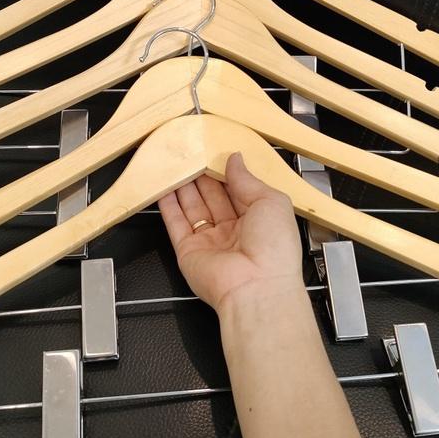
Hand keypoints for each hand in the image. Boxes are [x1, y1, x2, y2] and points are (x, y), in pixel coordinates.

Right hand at [157, 152, 304, 313]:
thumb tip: (235, 159)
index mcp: (258, 219)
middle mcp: (234, 230)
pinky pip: (175, 223)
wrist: (256, 288)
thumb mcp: (271, 201)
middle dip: (202, 174)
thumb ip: (248, 179)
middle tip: (191, 151)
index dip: (225, 170)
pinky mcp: (189, 250)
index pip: (237, 188)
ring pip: (193, 206)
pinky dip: (168, 205)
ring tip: (175, 161)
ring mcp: (210, 240)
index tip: (214, 150)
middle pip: (212, 195)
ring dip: (184, 185)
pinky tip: (163, 186)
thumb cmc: (274, 249)